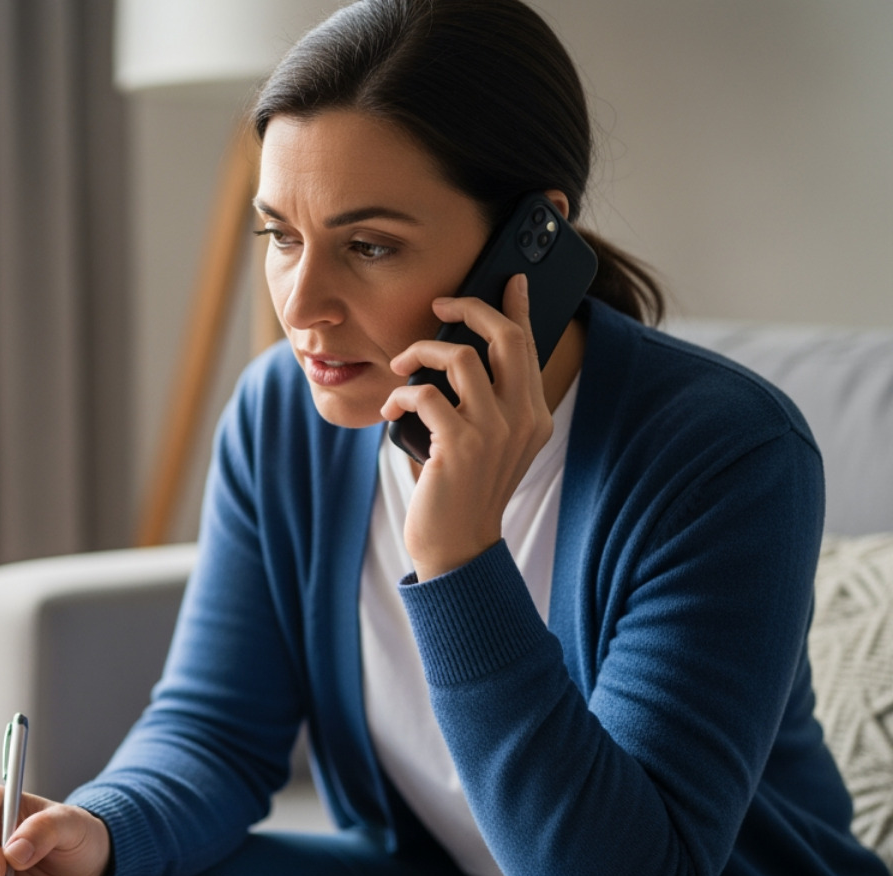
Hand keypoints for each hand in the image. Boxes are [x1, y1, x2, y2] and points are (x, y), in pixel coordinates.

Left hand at [379, 274, 552, 580]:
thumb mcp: (486, 442)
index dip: (519, 308)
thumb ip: (485, 402)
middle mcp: (522, 419)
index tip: (513, 280)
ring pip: (462, 358)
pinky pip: (425, 395)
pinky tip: (391, 408)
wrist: (457, 546)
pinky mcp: (460, 446)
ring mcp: (493, 432)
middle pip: (505, 338)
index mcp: (533, 415)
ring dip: (422, 353)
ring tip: (401, 366)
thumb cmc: (461, 489)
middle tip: (441, 304)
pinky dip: (401, 395)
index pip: (529, 346)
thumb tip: (458, 353)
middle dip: (470, 309)